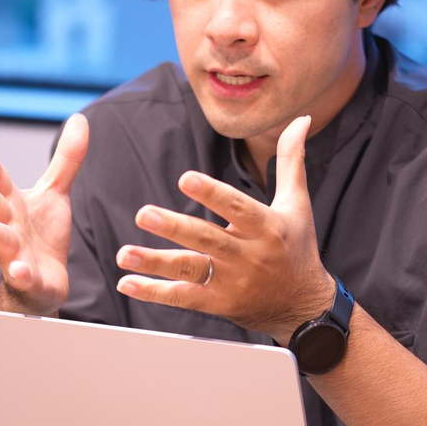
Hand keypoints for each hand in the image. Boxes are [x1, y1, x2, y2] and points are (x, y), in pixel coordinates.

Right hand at [0, 113, 88, 314]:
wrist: (45, 281)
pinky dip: (21, 273)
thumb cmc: (42, 235)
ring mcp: (14, 253)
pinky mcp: (29, 278)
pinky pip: (24, 276)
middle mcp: (7, 225)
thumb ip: (65, 159)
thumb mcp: (55, 193)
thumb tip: (79, 118)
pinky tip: (20, 269)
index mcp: (11, 203)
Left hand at [114, 115, 334, 343]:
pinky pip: (184, 298)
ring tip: (124, 254)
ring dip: (155, 263)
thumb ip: (291, 160)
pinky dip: (155, 292)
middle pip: (207, 239)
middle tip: (143, 214)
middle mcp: (249, 256)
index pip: (237, 207)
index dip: (211, 194)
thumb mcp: (297, 203)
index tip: (185, 178)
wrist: (303, 306)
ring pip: (190, 270)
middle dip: (173, 228)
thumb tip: (300, 119)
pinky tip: (127, 283)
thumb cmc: (297, 247)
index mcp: (267, 227)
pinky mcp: (219, 304)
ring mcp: (232, 283)